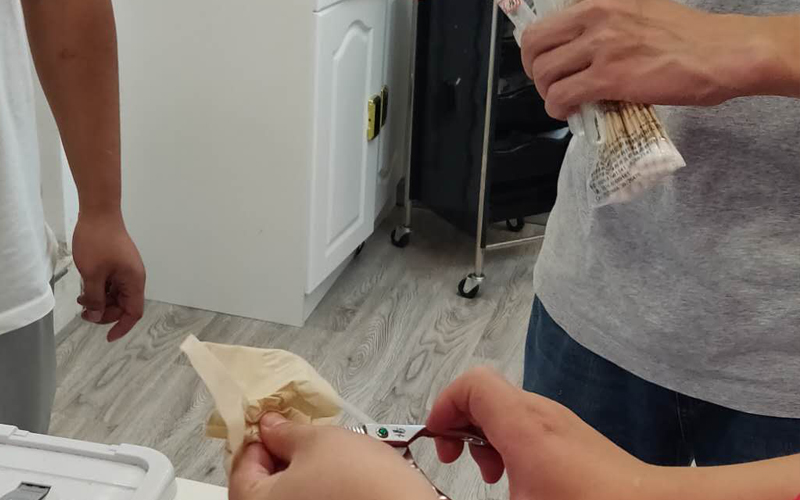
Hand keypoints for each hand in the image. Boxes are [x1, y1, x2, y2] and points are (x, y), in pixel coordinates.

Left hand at [72, 211, 144, 341]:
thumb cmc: (97, 242)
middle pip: (124, 305)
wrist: (99, 212)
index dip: (122, 326)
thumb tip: (96, 316)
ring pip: (116, 295)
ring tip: (80, 300)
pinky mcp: (118, 263)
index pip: (134, 312)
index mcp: (134, 281)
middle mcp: (134, 277)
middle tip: (84, 313)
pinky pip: (112, 284)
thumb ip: (95, 299)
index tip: (107, 337)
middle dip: (106, 313)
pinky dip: (100, 290)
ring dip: (100, 302)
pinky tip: (85, 289)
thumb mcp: (92, 274)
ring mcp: (126, 270)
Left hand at [229, 414, 439, 499]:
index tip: (279, 418)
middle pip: (263, 482)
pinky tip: (342, 475)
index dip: (261, 434)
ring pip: (290, 493)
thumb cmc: (359, 481)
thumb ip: (285, 431)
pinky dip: (319, 488)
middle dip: (283, 453)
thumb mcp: (318, 441)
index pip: (242, 462)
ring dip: (303, 471)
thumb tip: (268, 425)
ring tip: (330, 453)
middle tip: (306, 432)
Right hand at [426, 367, 652, 499]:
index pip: (471, 384)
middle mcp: (540, 412)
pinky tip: (518, 479)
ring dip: (484, 437)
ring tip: (490, 475)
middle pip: (484, 394)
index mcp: (521, 424)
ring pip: (505, 410)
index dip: (444, 406)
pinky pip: (527, 424)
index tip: (438, 442)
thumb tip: (445, 497)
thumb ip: (479, 493)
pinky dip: (508, 443)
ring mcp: (559, 421)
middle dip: (460, 425)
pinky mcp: (572, 436)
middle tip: (457, 461)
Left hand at [520, 0, 775, 118]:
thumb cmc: (689, 38)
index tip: (546, 62)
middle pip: (534, 45)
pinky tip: (570, 111)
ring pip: (545, 73)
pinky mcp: (608, 77)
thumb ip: (606, 25)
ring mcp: (600, 46)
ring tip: (564, 101)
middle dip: (534, 70)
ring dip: (548, 93)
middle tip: (550, 84)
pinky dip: (558, 108)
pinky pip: (562, 95)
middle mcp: (595, 16)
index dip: (538, 48)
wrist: (723, 53)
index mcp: (601, 0)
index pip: (545, 21)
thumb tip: (579, 50)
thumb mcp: (639, 13)